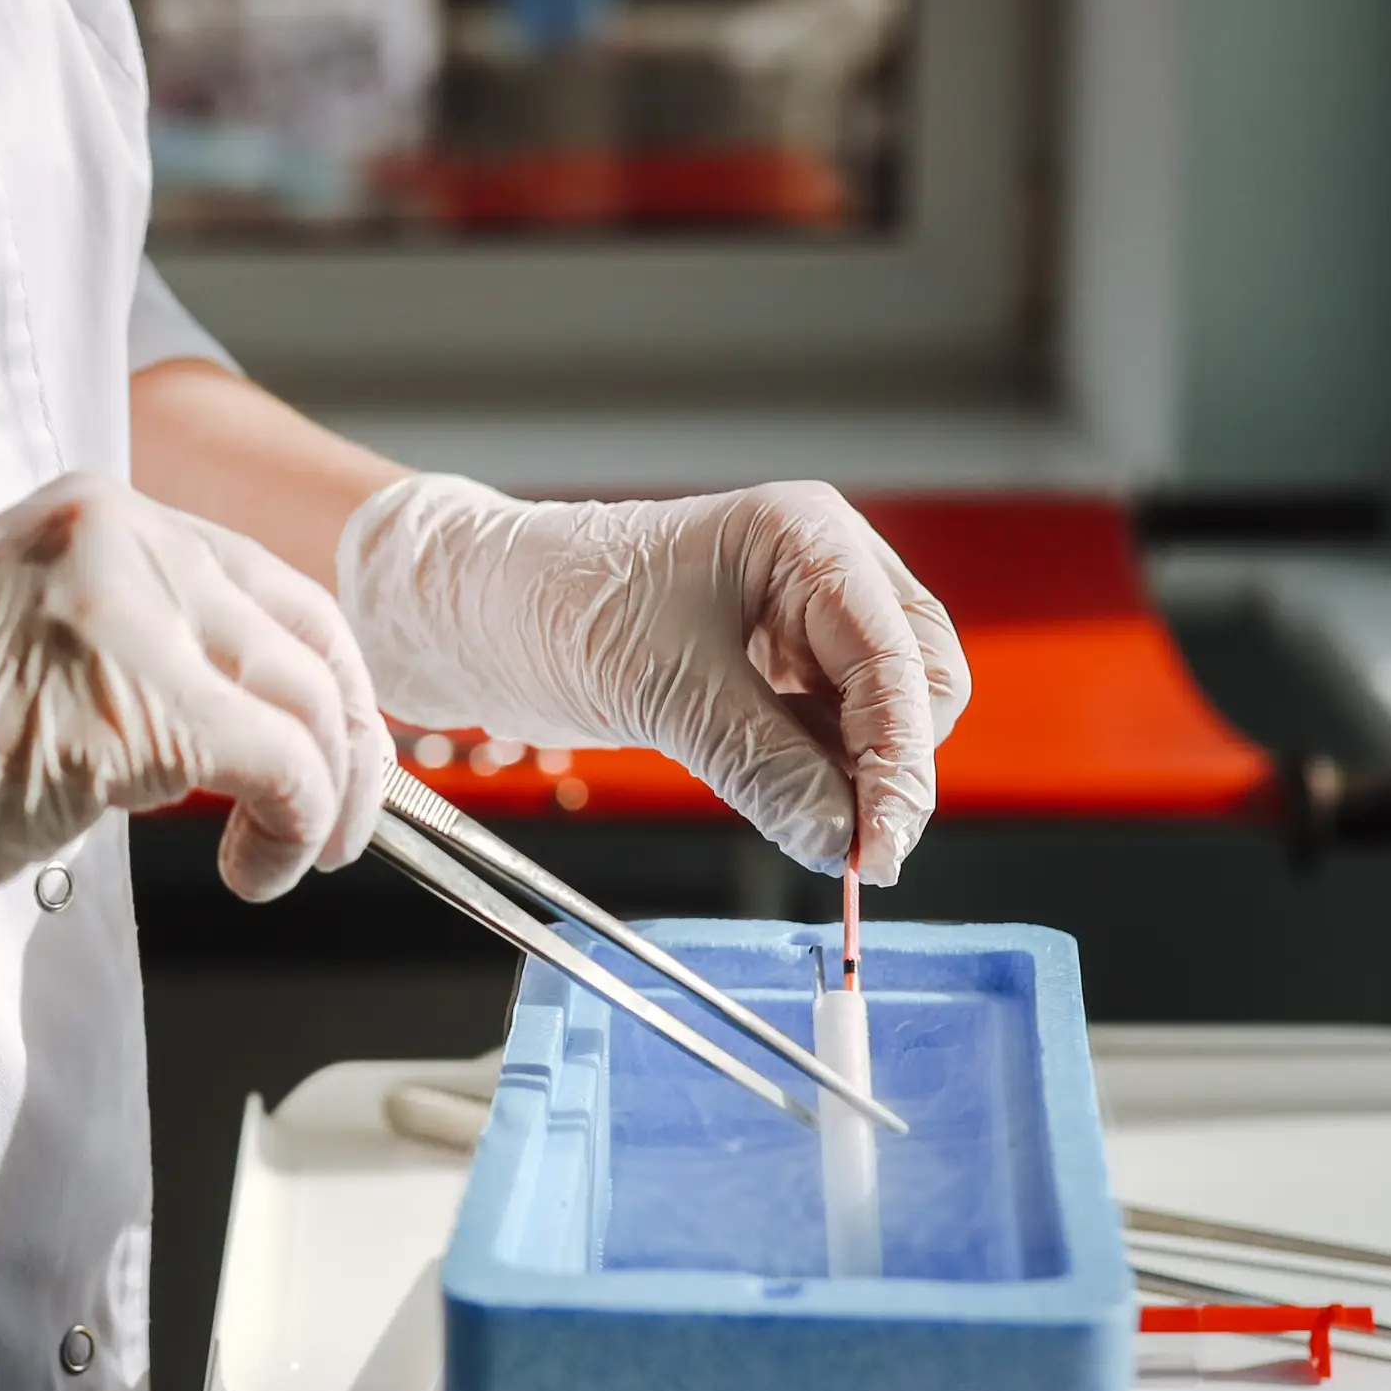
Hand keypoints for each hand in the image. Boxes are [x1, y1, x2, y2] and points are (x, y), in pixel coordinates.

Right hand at [0, 471, 388, 936]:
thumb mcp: (29, 647)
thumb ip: (134, 653)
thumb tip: (237, 729)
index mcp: (97, 513)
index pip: (265, 583)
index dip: (322, 678)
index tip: (335, 749)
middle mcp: (124, 536)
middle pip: (310, 634)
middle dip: (353, 742)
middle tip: (345, 822)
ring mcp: (130, 611)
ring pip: (313, 702)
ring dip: (328, 799)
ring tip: (289, 859)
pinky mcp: (135, 704)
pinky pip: (282, 769)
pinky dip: (296, 833)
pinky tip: (256, 870)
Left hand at [336, 475, 968, 879]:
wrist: (475, 612)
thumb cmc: (554, 606)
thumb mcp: (665, 691)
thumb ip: (765, 766)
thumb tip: (839, 842)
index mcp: (807, 539)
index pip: (897, 659)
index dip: (900, 762)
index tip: (880, 849)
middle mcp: (819, 571)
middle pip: (916, 682)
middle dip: (895, 766)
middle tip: (859, 852)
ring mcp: (799, 621)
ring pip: (880, 715)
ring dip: (860, 779)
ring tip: (820, 835)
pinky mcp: (770, 670)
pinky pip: (830, 733)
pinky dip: (824, 778)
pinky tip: (799, 813)